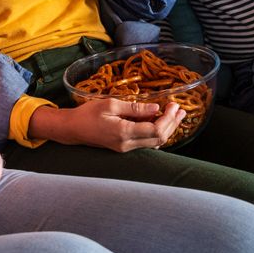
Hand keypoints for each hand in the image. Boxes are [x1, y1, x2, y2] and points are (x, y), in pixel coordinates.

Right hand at [28, 98, 185, 152]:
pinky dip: (157, 132)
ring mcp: (126, 148)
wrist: (73, 129)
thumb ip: (134, 108)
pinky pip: (147, 142)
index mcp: (124, 133)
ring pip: (155, 142)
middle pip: (159, 138)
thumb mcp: (110, 104)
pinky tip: (161, 122)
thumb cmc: (88, 114)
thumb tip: (156, 109)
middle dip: (172, 123)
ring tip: (176, 115)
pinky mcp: (124, 147)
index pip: (155, 129)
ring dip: (167, 128)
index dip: (168, 118)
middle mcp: (128, 144)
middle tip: (180, 109)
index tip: (173, 104)